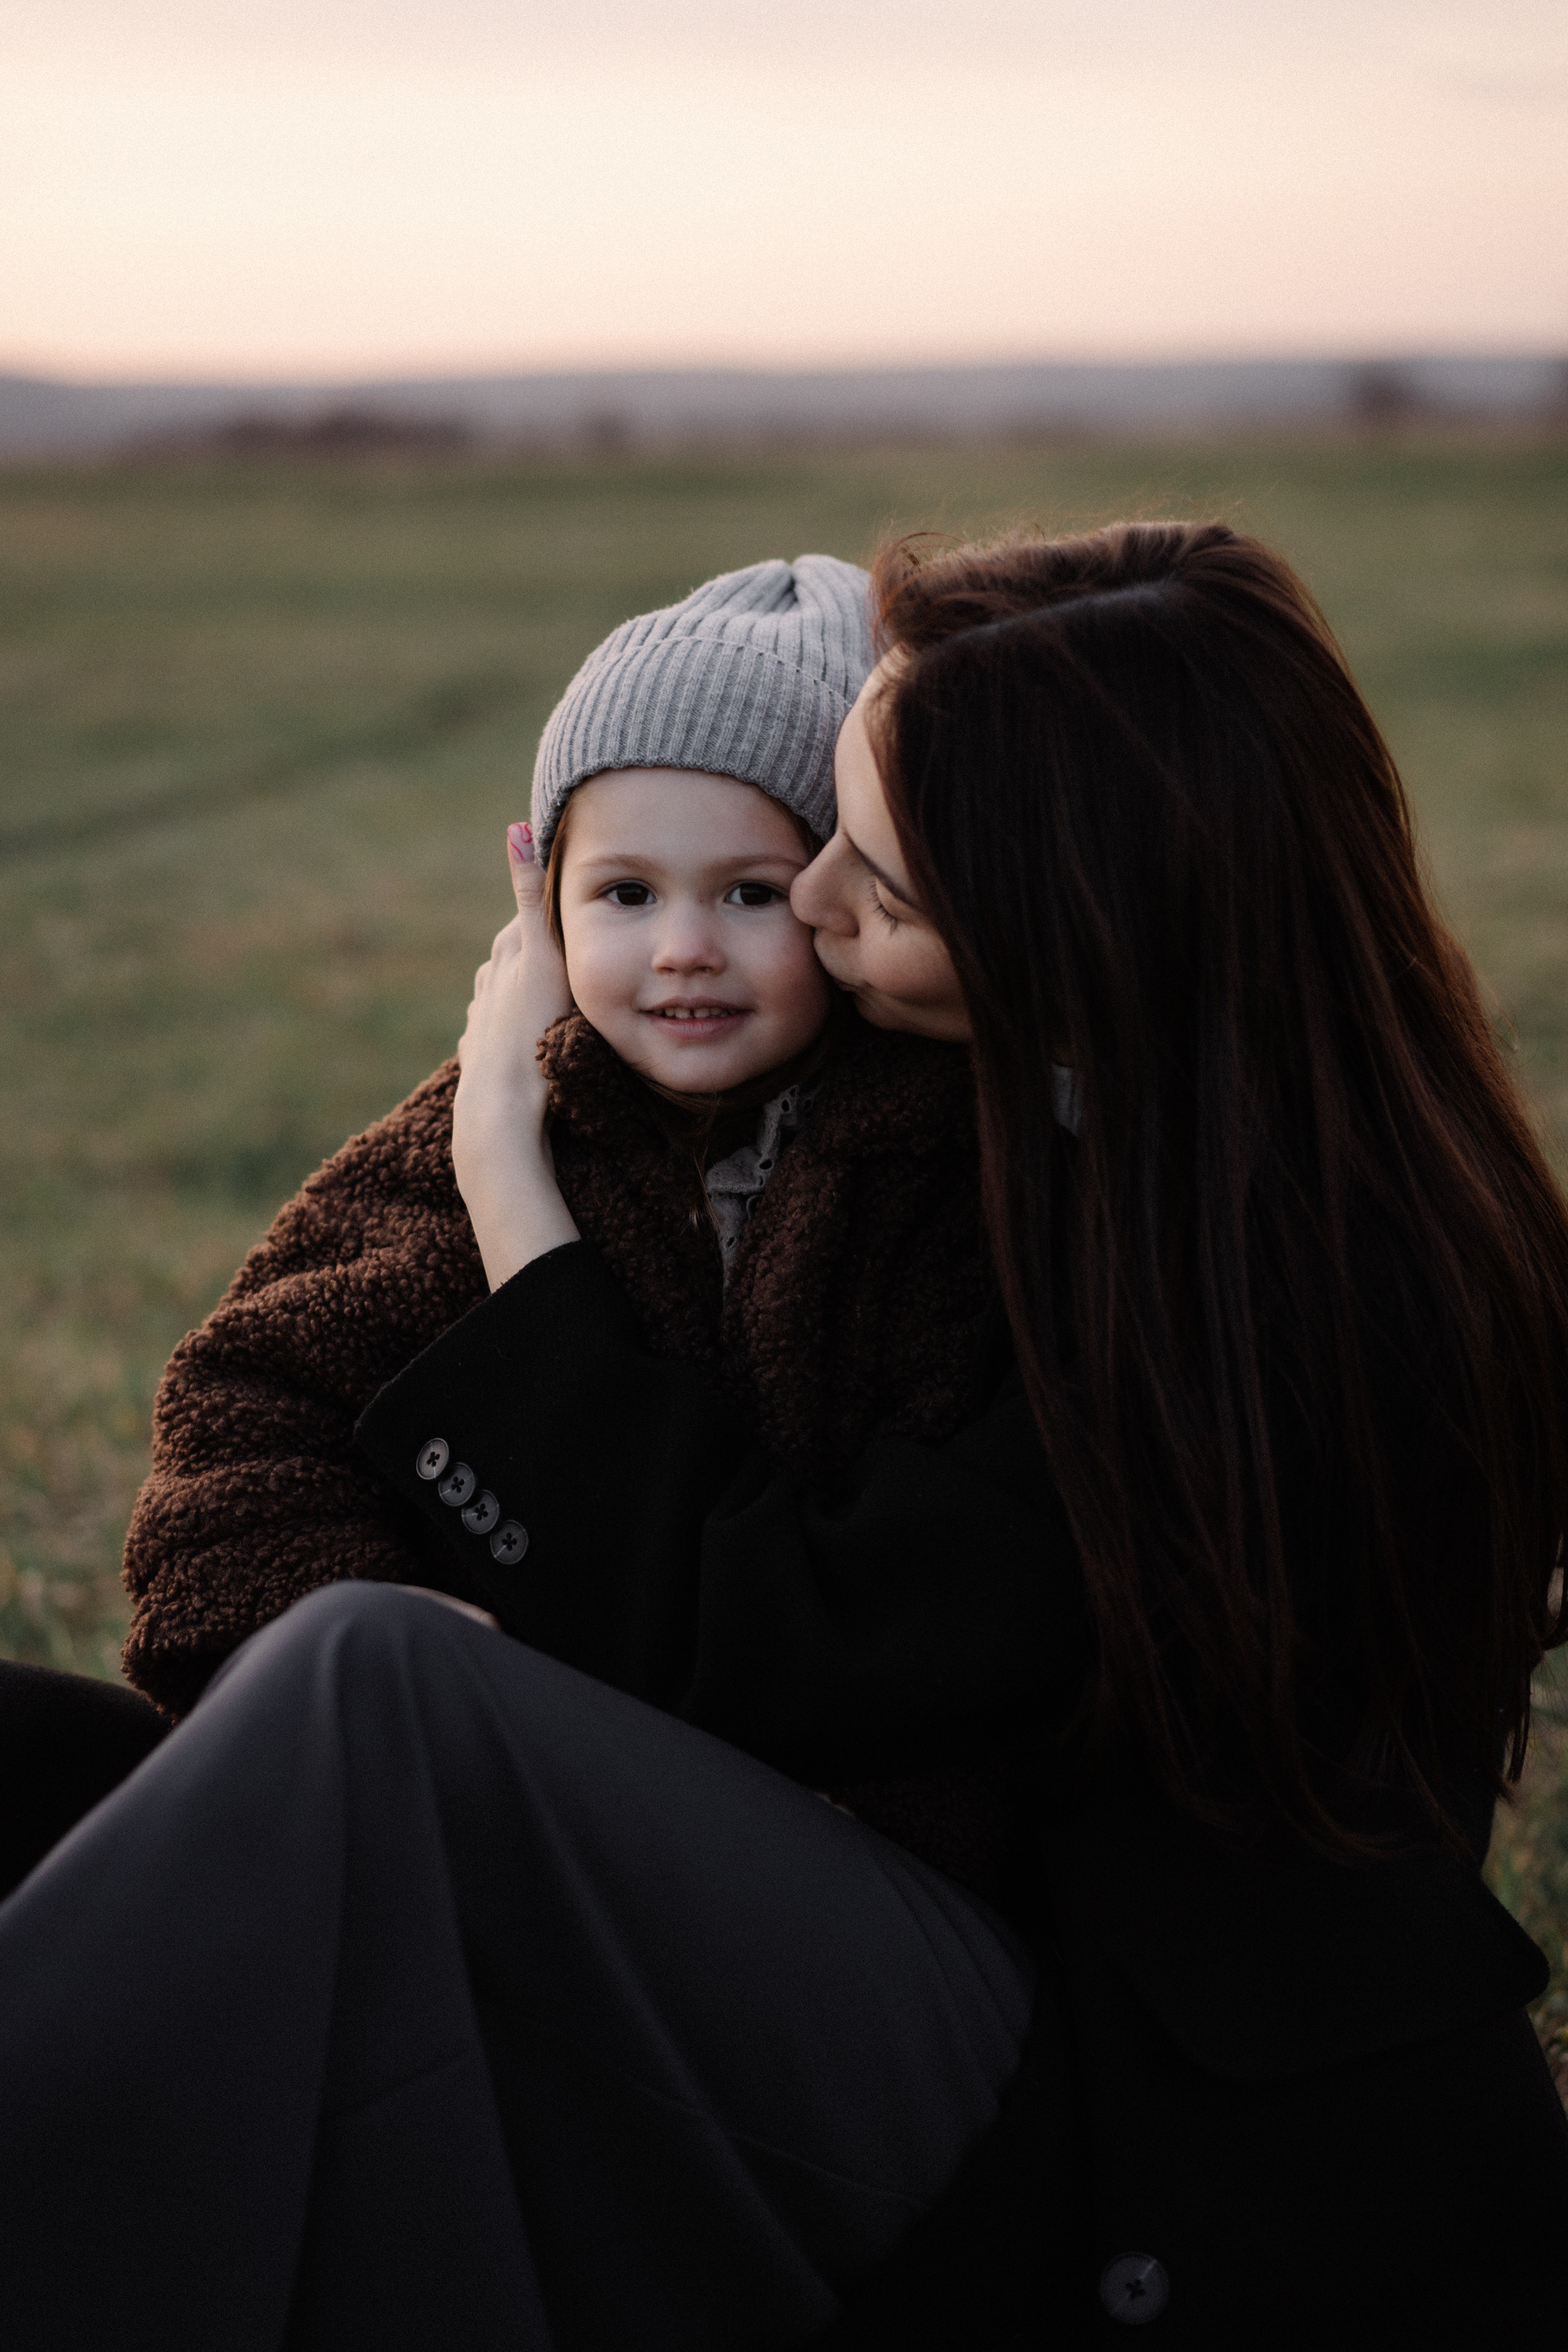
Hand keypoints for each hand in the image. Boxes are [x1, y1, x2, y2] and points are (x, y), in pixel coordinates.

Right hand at [451, 824, 580, 1290]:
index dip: (514, 972)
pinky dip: (526, 871)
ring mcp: (503, 978)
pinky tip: (525, 831)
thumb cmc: (512, 1143)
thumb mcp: (522, 1117)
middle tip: (536, 904)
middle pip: (508, 953)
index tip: (525, 959)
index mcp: (489, 1025)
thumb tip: (521, 1167)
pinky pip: (528, 909)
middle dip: (519, 937)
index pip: (502, 981)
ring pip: (517, 936)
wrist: (493, 1131)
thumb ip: (522, 1116)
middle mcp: (489, 995)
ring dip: (527, 906)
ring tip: (538, 862)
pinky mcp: (525, 965)